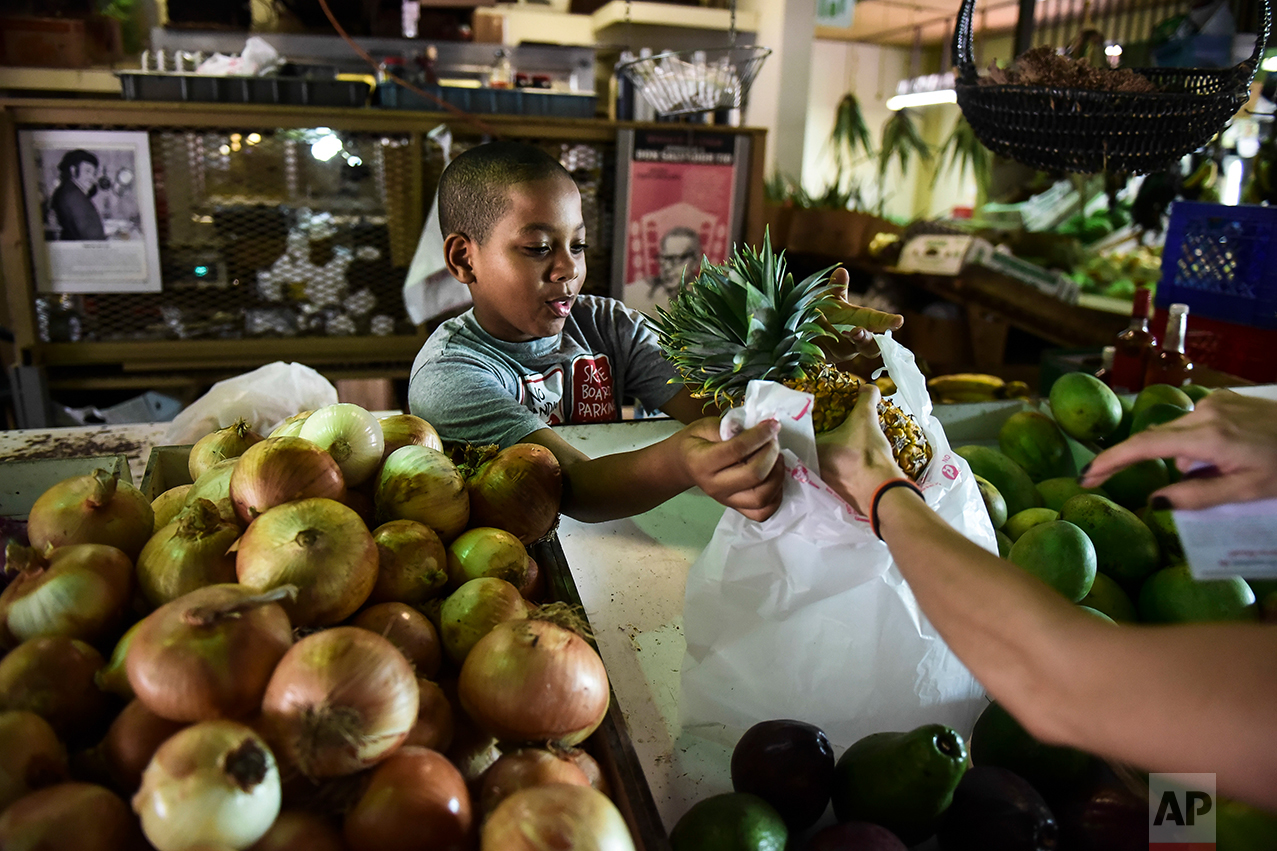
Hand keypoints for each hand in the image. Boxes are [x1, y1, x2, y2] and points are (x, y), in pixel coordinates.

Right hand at [679, 417, 783, 520]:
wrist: (684, 464)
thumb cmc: (696, 442)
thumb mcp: (706, 426)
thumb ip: (731, 427)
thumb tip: (759, 429)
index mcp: (702, 462)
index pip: (738, 450)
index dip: (760, 435)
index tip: (772, 425)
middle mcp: (714, 486)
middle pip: (753, 475)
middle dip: (771, 454)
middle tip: (773, 440)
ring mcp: (726, 500)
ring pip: (761, 497)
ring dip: (777, 476)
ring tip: (777, 458)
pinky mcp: (736, 507)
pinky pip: (762, 512)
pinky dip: (775, 497)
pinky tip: (775, 478)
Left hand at [815, 383, 904, 511]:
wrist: (882, 490)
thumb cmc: (867, 453)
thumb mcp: (866, 418)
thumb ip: (866, 398)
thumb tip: (869, 387)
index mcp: (811, 449)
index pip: (801, 434)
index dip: (807, 426)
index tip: (814, 420)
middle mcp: (811, 468)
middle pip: (809, 450)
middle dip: (819, 443)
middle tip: (830, 432)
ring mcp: (823, 484)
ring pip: (822, 466)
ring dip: (830, 459)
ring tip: (841, 448)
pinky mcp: (837, 495)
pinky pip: (834, 480)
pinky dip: (840, 472)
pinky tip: (851, 465)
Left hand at [817, 267, 904, 361]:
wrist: (802, 331)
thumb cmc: (824, 313)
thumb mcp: (830, 298)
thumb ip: (837, 288)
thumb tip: (841, 271)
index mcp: (863, 323)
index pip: (880, 324)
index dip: (889, 323)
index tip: (899, 320)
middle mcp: (855, 341)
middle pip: (871, 348)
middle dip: (865, 340)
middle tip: (857, 331)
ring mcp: (841, 352)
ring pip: (844, 350)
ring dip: (833, 333)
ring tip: (819, 316)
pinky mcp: (825, 359)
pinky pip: (825, 353)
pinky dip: (818, 339)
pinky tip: (811, 328)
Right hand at [1080, 391, 1276, 509]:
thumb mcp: (1248, 491)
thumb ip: (1198, 496)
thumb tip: (1154, 500)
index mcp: (1208, 436)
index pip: (1144, 447)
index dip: (1111, 462)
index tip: (1086, 476)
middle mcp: (1205, 411)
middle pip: (1158, 438)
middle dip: (1156, 463)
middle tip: (1167, 488)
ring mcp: (1216, 401)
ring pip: (1178, 433)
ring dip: (1186, 455)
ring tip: (1222, 472)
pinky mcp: (1226, 398)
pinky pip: (1196, 423)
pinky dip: (1199, 442)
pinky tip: (1227, 454)